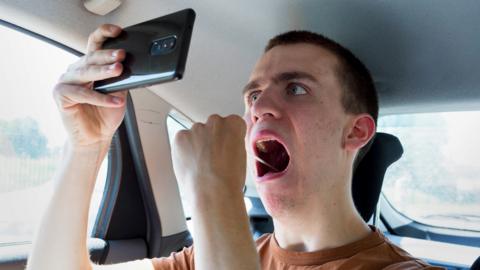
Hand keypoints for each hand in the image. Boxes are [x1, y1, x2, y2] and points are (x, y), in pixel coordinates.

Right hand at [53, 24, 126, 146]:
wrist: (96, 138)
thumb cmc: (106, 115)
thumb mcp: (119, 92)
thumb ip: (121, 78)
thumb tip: (130, 65)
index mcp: (88, 66)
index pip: (94, 45)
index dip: (104, 35)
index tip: (118, 31)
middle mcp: (75, 71)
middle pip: (91, 58)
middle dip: (108, 56)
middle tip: (122, 56)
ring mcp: (66, 82)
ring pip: (86, 73)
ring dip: (104, 72)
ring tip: (119, 71)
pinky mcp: (60, 95)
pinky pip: (83, 93)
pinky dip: (101, 97)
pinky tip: (115, 100)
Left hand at [172, 114, 246, 201]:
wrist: (212, 191)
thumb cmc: (229, 180)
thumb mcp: (241, 157)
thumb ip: (232, 144)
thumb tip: (224, 146)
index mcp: (234, 124)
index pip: (232, 123)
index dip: (228, 138)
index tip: (226, 147)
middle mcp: (215, 122)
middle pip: (213, 126)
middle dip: (212, 138)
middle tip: (213, 158)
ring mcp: (196, 128)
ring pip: (196, 134)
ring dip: (197, 144)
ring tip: (201, 165)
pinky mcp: (180, 137)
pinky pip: (181, 140)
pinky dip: (183, 150)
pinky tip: (191, 164)